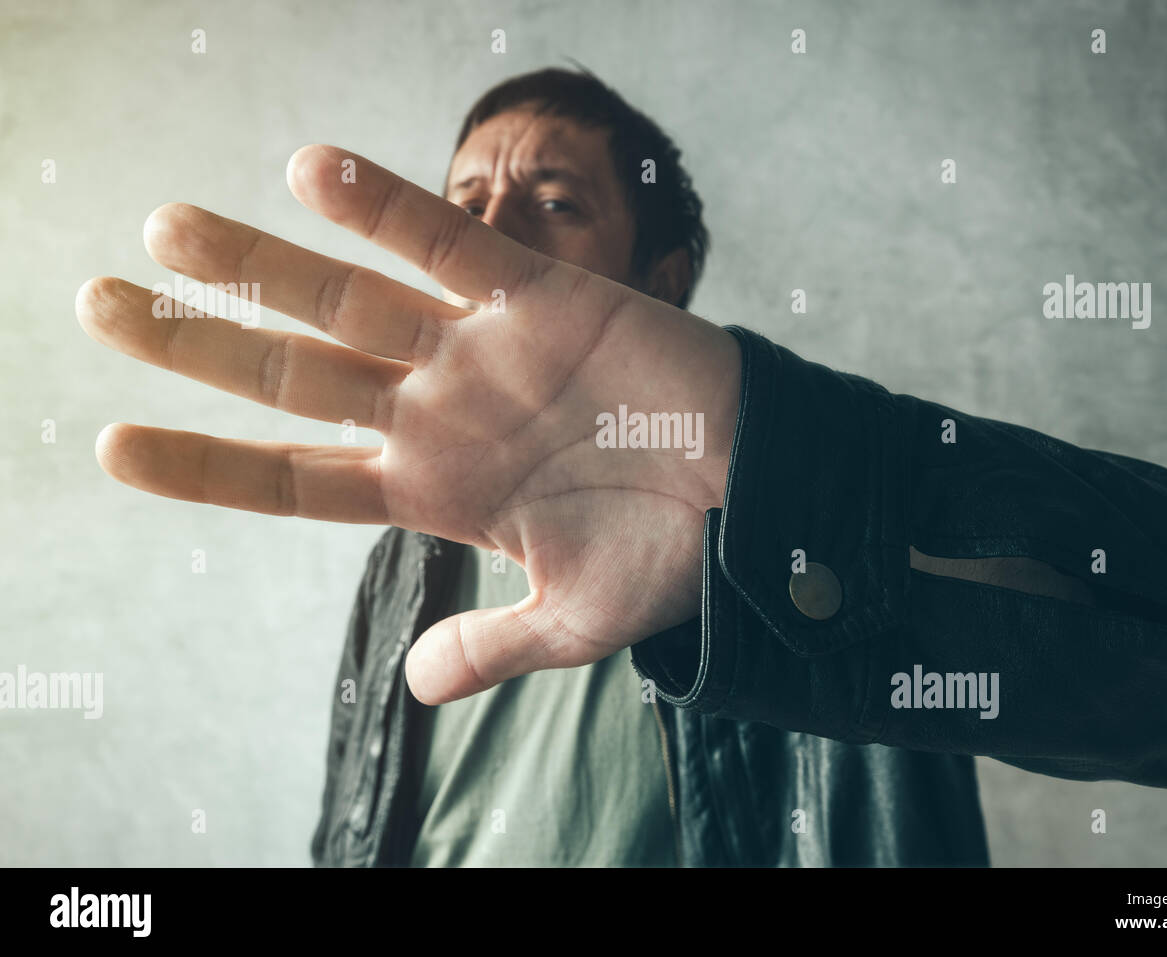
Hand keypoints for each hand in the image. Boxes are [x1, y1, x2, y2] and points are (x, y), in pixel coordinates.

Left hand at [76, 145, 740, 704]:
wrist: (761, 493)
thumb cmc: (672, 558)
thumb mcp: (574, 620)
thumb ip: (492, 646)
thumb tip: (415, 685)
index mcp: (435, 490)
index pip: (296, 479)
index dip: (206, 464)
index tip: (114, 447)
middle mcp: (440, 413)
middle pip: (295, 377)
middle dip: (199, 345)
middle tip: (99, 306)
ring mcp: (480, 352)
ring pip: (350, 301)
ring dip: (260, 266)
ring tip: (166, 232)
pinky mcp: (539, 298)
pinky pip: (449, 245)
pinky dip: (386, 207)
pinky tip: (308, 171)